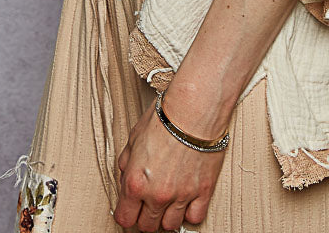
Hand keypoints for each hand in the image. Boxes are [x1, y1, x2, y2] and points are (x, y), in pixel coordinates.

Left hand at [113, 97, 227, 231]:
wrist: (194, 108)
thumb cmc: (166, 117)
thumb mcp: (134, 138)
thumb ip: (127, 163)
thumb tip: (127, 175)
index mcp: (135, 183)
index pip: (125, 218)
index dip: (127, 212)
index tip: (131, 207)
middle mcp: (157, 194)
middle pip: (147, 226)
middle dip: (146, 215)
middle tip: (150, 201)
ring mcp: (181, 195)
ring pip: (170, 226)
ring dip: (168, 215)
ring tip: (169, 199)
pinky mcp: (203, 191)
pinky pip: (195, 217)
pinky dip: (190, 212)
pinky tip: (187, 199)